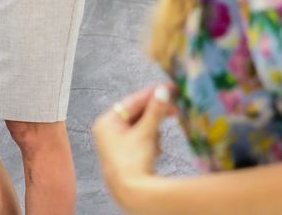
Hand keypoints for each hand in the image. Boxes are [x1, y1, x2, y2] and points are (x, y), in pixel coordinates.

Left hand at [93, 84, 176, 206]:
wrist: (132, 193)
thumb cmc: (132, 161)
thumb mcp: (146, 132)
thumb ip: (155, 111)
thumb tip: (164, 92)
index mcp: (106, 122)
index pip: (131, 102)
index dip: (151, 94)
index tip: (167, 88)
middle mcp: (108, 132)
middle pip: (136, 115)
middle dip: (154, 116)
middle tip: (174, 107)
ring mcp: (116, 145)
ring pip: (141, 128)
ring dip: (153, 132)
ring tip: (155, 142)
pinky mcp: (127, 156)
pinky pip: (142, 141)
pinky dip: (151, 142)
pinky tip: (154, 151)